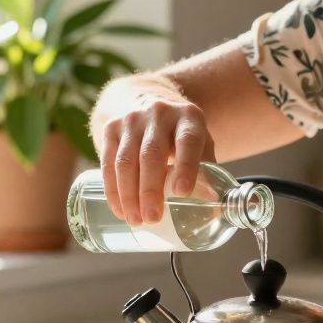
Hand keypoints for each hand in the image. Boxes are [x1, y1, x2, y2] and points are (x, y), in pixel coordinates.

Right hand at [96, 96, 215, 224]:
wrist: (148, 102)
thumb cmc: (181, 134)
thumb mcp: (200, 144)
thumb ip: (207, 172)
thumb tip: (214, 209)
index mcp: (188, 117)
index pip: (188, 140)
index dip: (186, 166)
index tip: (182, 192)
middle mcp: (159, 113)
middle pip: (151, 154)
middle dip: (150, 190)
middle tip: (152, 218)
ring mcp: (132, 119)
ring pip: (126, 161)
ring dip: (129, 195)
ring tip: (135, 220)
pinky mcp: (111, 128)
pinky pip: (108, 163)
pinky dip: (113, 190)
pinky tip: (120, 209)